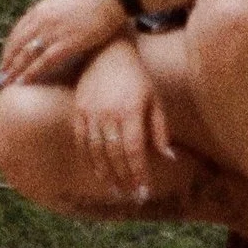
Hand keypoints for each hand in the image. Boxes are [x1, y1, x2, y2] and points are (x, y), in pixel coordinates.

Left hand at [0, 0, 126, 88]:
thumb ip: (47, 13)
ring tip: (7, 83)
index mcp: (40, 10)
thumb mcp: (60, 2)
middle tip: (0, 77)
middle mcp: (43, 21)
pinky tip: (24, 82)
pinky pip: (43, 62)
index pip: (17, 32)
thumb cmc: (88, 0)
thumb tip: (38, 25)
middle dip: (7, 62)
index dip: (8, 49)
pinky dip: (31, 73)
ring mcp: (54, 33)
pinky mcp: (67, 44)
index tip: (4, 60)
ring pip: (26, 55)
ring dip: (14, 70)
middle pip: (17, 45)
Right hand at [75, 38, 175, 204]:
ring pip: (96, 152)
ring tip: (116, 190)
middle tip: (132, 196)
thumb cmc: (137, 77)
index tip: (144, 191)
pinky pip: (82, 142)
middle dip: (124, 179)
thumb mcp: (154, 99)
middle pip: (115, 155)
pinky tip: (98, 172)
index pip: (134, 151)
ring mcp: (91, 113)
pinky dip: (89, 160)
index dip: (139, 174)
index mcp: (131, 111)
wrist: (108, 51)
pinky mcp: (78, 111)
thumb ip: (160, 129)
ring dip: (106, 174)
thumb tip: (169, 158)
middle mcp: (109, 114)